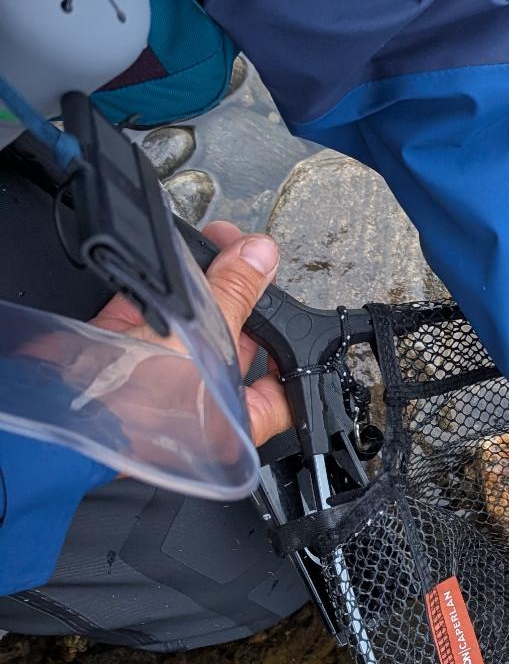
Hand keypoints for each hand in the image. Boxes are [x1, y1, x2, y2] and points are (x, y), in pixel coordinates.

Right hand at [91, 220, 291, 445]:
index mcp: (232, 420)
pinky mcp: (125, 347)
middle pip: (236, 342)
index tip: (295, 323)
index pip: (280, 396)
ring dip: (206, 279)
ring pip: (196, 321)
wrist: (59, 399)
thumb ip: (234, 296)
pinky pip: (155, 309)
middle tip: (246, 254)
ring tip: (217, 242)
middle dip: (243, 293)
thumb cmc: (133, 405)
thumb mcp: (202, 342)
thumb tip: (261, 259)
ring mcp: (163, 373)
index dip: (292, 360)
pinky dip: (165, 282)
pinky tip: (179, 254)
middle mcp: (200, 400)